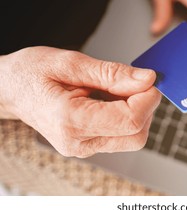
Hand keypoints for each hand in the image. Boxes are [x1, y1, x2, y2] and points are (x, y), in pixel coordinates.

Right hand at [0, 47, 160, 157]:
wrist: (9, 89)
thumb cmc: (31, 73)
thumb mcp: (71, 62)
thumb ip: (113, 73)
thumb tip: (147, 79)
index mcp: (71, 120)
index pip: (130, 121)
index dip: (148, 98)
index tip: (149, 79)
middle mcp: (78, 142)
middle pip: (136, 135)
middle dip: (145, 107)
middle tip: (133, 81)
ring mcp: (82, 147)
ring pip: (132, 138)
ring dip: (136, 111)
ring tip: (114, 88)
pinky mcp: (88, 145)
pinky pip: (121, 135)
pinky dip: (126, 115)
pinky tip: (110, 98)